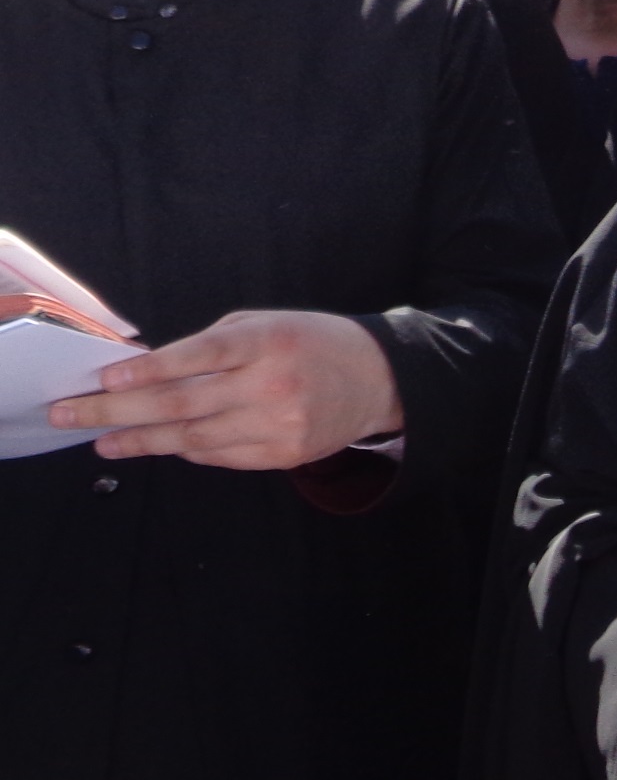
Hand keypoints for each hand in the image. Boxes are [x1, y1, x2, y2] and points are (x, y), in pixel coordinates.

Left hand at [50, 310, 401, 467]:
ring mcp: (280, 424)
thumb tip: (146, 371)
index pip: (199, 357)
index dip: (150, 370)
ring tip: (103, 440)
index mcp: (268, 341)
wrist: (378, 379)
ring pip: (194, 439)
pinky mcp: (284, 454)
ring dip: (142, 440)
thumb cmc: (311, 343)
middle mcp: (274, 384)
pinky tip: (160, 444)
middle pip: (183, 404)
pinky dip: (186, 449)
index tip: (106, 379)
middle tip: (75, 416)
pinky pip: (220, 455)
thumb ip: (211, 345)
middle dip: (120, 412)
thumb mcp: (266, 324)